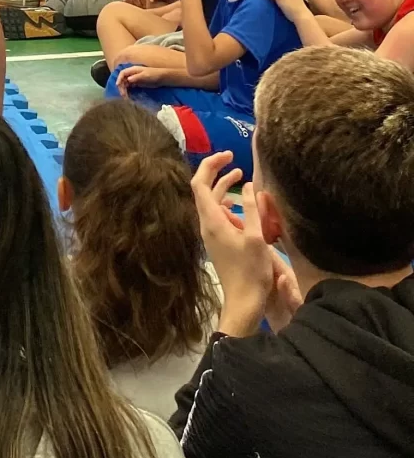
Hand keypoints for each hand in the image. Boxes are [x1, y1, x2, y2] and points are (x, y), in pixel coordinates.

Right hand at [115, 62, 166, 93]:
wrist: (162, 78)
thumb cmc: (154, 74)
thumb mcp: (146, 75)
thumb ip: (137, 77)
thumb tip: (128, 79)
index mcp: (133, 70)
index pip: (123, 73)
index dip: (119, 78)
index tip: (118, 85)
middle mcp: (132, 74)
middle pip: (123, 79)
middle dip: (121, 87)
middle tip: (123, 95)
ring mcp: (134, 79)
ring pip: (126, 84)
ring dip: (124, 90)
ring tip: (126, 98)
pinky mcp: (137, 84)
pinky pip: (130, 87)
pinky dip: (128, 92)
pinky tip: (129, 96)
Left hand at [191, 154, 300, 333]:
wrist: (243, 303)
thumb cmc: (251, 271)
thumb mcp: (256, 237)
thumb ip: (250, 209)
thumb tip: (247, 185)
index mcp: (212, 220)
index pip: (200, 183)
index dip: (211, 164)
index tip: (228, 154)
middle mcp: (206, 224)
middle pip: (204, 189)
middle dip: (217, 171)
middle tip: (234, 158)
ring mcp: (210, 233)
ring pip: (212, 202)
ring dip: (224, 186)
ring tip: (241, 176)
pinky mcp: (217, 241)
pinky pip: (218, 214)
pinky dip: (228, 202)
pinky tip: (241, 204)